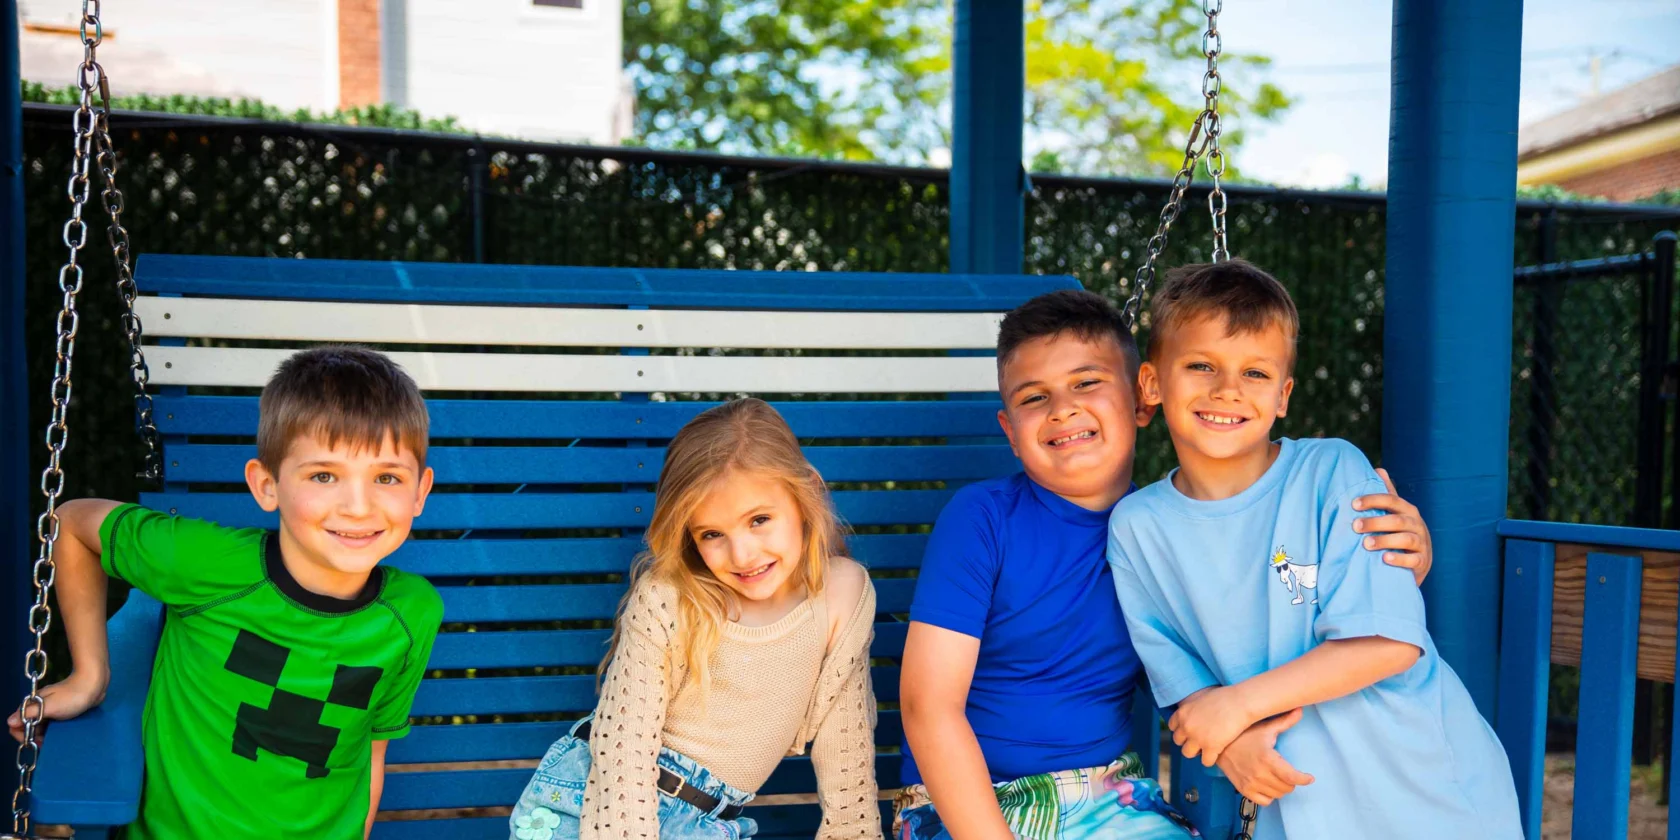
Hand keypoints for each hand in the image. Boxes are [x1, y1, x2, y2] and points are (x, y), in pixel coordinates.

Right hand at [6, 670, 107, 743]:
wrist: (95, 683)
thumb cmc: (73, 694)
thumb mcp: (49, 706)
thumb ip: (30, 713)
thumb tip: (10, 722)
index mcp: (32, 704)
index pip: (16, 724)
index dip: (21, 735)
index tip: (34, 742)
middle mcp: (38, 707)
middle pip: (28, 727)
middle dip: (33, 737)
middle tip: (45, 744)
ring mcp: (50, 709)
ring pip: (40, 727)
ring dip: (44, 736)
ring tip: (53, 741)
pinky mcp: (61, 712)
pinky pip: (52, 725)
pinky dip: (53, 731)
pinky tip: (60, 735)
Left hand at [1168, 685, 1256, 766]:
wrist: (1240, 702)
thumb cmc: (1225, 697)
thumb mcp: (1201, 699)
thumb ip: (1192, 709)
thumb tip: (1193, 717)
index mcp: (1182, 713)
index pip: (1172, 727)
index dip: (1182, 730)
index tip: (1191, 731)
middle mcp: (1186, 726)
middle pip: (1178, 741)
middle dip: (1188, 741)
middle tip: (1200, 740)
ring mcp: (1197, 738)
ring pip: (1187, 753)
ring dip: (1196, 752)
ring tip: (1206, 748)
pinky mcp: (1211, 747)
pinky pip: (1205, 761)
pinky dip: (1211, 759)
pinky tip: (1217, 753)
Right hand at [1216, 709, 1313, 805]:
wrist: (1219, 744)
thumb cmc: (1244, 735)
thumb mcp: (1265, 728)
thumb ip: (1285, 721)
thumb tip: (1300, 710)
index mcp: (1268, 759)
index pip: (1291, 777)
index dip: (1303, 779)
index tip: (1309, 778)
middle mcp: (1260, 774)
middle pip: (1287, 787)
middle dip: (1291, 780)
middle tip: (1287, 772)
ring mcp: (1251, 783)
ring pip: (1277, 795)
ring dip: (1280, 788)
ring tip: (1277, 777)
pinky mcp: (1244, 790)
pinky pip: (1265, 801)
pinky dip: (1269, 796)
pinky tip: (1267, 785)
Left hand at [1352, 468, 1432, 584]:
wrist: (1418, 560)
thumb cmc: (1400, 532)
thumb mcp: (1395, 512)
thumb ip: (1387, 494)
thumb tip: (1379, 469)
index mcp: (1407, 510)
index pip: (1391, 500)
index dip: (1373, 500)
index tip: (1354, 504)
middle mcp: (1416, 524)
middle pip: (1397, 520)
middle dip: (1375, 522)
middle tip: (1355, 526)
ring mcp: (1421, 543)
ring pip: (1405, 539)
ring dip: (1385, 540)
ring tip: (1366, 544)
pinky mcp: (1422, 561)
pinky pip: (1413, 559)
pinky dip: (1399, 559)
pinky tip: (1385, 558)